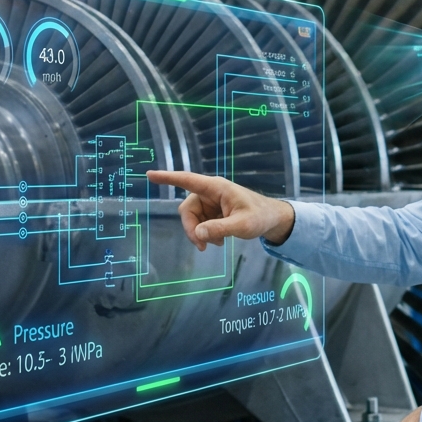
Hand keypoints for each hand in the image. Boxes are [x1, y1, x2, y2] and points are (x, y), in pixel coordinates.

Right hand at [145, 170, 295, 249]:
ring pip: (193, 219)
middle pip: (188, 209)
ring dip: (201, 234)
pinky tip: (220, 241)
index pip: (187, 180)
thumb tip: (199, 234)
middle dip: (192, 229)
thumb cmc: (260, 217)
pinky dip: (206, 235)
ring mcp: (211, 203)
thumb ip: (220, 229)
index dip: (168, 178)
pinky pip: (200, 224)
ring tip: (218, 244)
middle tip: (202, 246)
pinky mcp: (213, 213)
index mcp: (216, 188)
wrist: (272, 220)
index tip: (150, 175)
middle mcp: (210, 193)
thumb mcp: (242, 225)